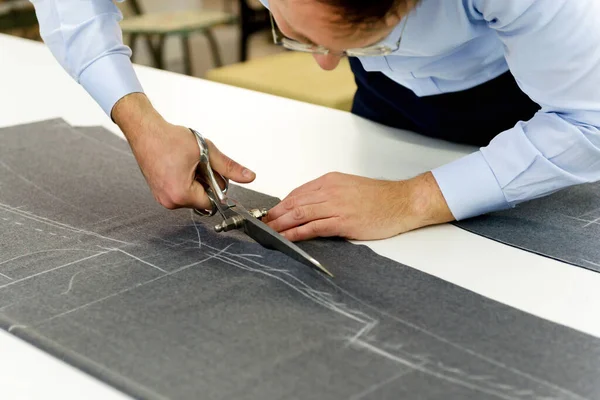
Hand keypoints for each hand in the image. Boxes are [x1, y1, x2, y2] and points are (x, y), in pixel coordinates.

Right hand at [111, 93, 254, 209]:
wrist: (145, 131)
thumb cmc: (169, 139)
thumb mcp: (206, 152)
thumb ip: (229, 167)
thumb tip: (248, 177)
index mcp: (181, 195)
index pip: (212, 202)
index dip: (217, 185)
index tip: (211, 170)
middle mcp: (170, 201)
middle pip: (202, 200)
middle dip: (206, 183)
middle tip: (198, 163)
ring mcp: (163, 199)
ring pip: (192, 196)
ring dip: (196, 181)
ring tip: (188, 163)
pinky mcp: (159, 193)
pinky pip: (181, 192)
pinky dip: (186, 181)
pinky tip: (180, 166)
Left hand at [263, 171, 454, 241]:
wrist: (404, 202)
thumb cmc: (380, 198)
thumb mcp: (349, 189)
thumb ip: (329, 196)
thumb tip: (308, 209)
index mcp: (330, 181)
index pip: (297, 193)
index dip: (280, 205)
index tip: (269, 214)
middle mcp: (330, 190)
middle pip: (293, 203)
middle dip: (274, 215)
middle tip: (260, 226)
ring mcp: (336, 205)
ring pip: (299, 214)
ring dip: (280, 224)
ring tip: (267, 233)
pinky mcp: (344, 221)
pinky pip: (313, 227)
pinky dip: (296, 233)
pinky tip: (286, 238)